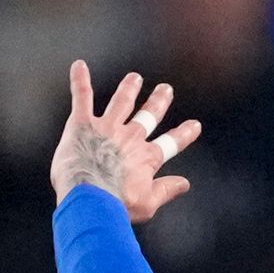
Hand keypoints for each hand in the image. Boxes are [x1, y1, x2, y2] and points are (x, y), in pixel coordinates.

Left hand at [50, 63, 199, 220]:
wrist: (90, 198)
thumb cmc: (117, 205)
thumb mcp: (148, 204)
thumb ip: (166, 190)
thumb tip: (184, 184)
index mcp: (146, 158)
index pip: (170, 143)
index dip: (183, 134)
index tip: (194, 125)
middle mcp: (130, 138)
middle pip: (149, 115)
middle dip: (158, 102)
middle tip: (166, 90)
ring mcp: (107, 127)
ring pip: (122, 102)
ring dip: (129, 88)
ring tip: (134, 78)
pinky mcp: (83, 123)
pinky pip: (83, 97)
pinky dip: (80, 80)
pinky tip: (79, 66)